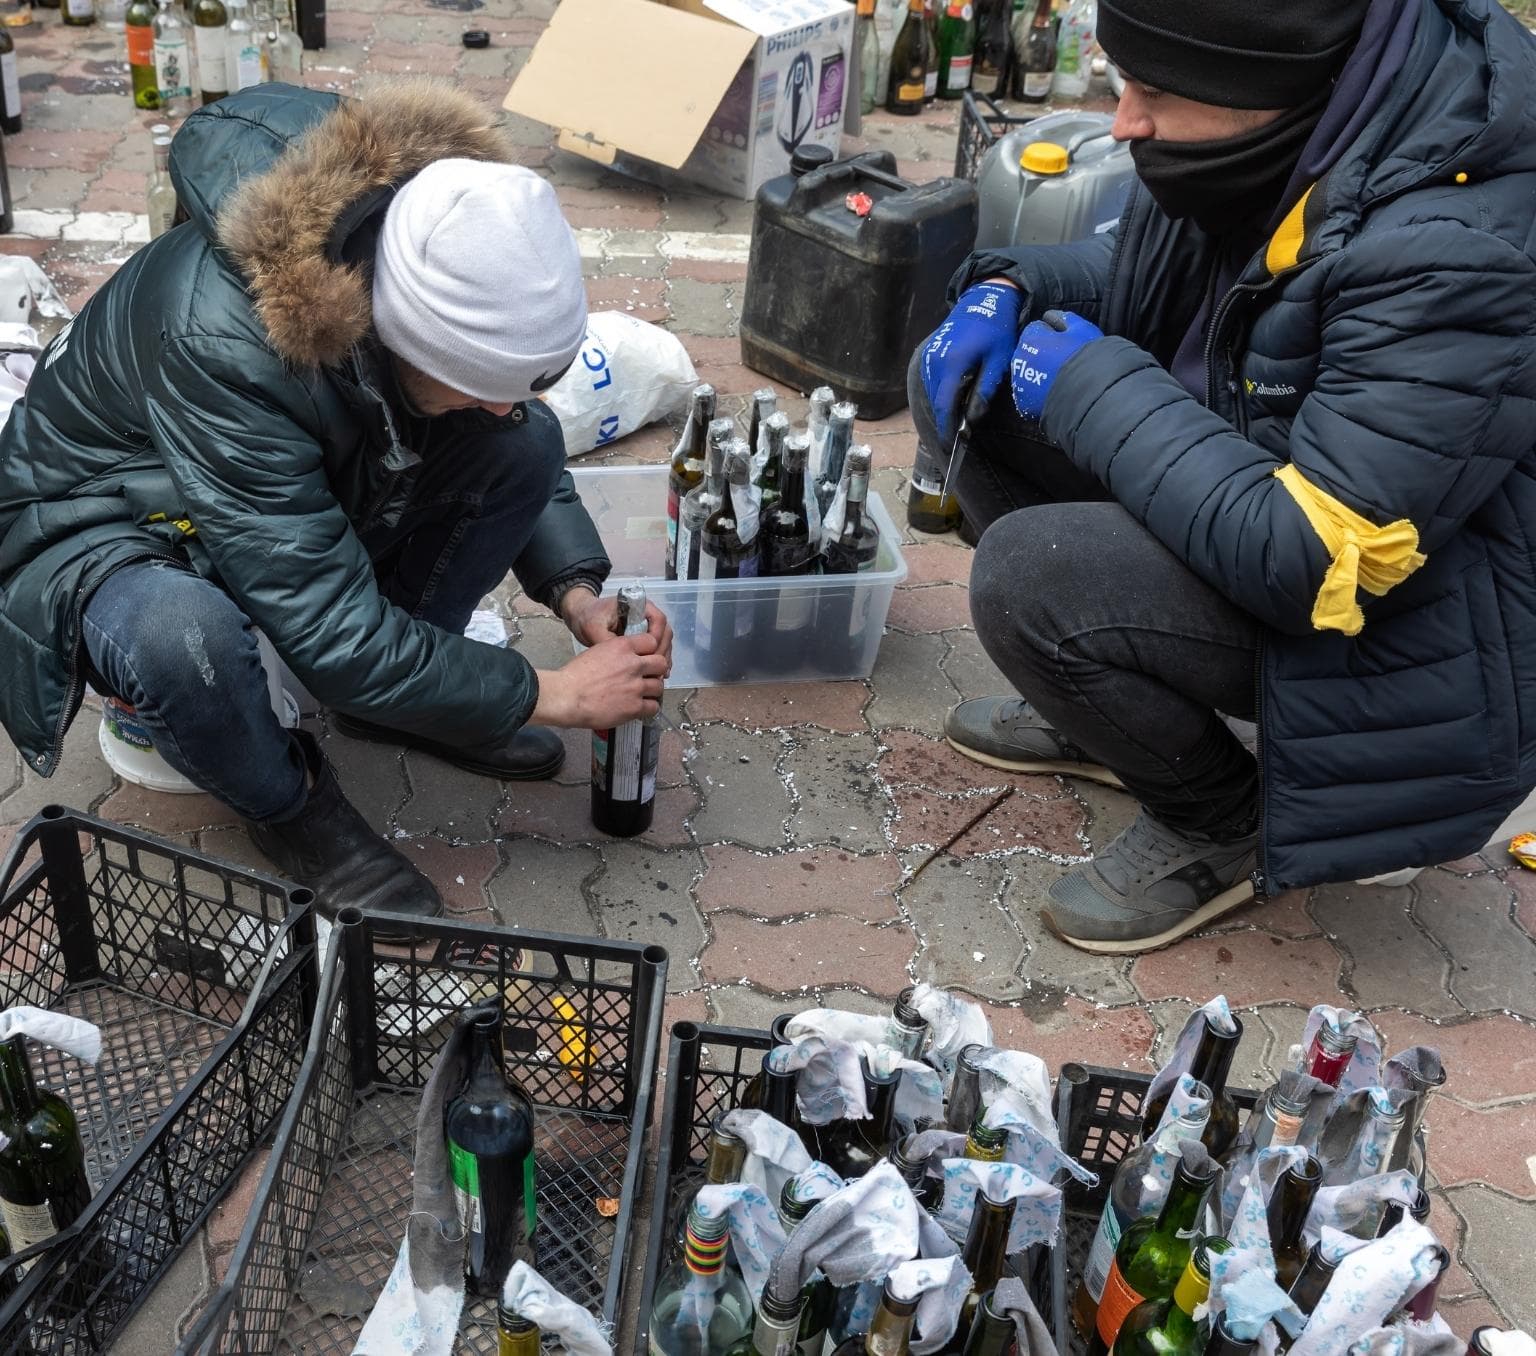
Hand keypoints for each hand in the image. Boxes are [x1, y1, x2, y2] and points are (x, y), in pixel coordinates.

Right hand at [532, 633, 667, 728]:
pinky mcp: (634, 707)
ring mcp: (636, 686)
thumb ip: (617, 653)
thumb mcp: (597, 652)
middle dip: (656, 670)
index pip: (651, 642)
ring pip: (659, 686)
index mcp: (622, 647)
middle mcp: (633, 664)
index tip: (644, 659)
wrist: (566, 697)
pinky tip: (639, 708)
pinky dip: (648, 708)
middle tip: (647, 677)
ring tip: (642, 695)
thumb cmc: (575, 675)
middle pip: (661, 663)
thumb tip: (626, 660)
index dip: (649, 651)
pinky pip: (654, 707)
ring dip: (652, 691)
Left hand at [561, 590, 674, 672]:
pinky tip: (655, 675)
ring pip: (664, 642)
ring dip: (662, 658)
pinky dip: (657, 661)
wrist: (583, 616)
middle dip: (662, 651)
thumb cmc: (588, 618)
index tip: (648, 654)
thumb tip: (622, 659)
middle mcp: (647, 615)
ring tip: (658, 676)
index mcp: (638, 606)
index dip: (657, 637)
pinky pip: (657, 649)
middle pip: (665, 632)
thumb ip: (607, 641)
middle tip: (656, 669)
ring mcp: (647, 627)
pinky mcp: (644, 638)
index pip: (658, 620)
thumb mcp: (593, 628)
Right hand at [918, 280, 1022, 445]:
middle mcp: (936, 361)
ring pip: (931, 392)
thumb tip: (971, 420)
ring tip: (956, 417)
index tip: (950, 445)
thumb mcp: (998, 362)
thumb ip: (984, 391)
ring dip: (942, 407)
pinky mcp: (929, 353)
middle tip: (957, 435)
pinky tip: (953, 397)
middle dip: (945, 420)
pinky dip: (939, 393)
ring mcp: (930, 356)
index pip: (945, 405)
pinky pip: (930, 381)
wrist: (984, 301)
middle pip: (936, 401)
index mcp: (954, 365)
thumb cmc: (997, 332)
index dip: (946, 428)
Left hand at [1010, 309, 1103, 422]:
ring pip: (1027, 372)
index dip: (1052, 334)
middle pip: (1029, 351)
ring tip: (1059, 378)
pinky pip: (1029, 393)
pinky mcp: (1024, 404)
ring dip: (1038, 372)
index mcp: (1030, 338)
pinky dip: (1037, 392)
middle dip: (1042, 352)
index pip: (1036, 328)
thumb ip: (1063, 318)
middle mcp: (1019, 359)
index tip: (1064, 342)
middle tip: (1062, 361)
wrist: (1088, 394)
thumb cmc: (1087, 357)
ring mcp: (1019, 383)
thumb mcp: (1081, 328)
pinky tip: (1053, 392)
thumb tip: (1050, 317)